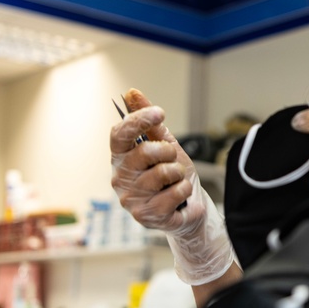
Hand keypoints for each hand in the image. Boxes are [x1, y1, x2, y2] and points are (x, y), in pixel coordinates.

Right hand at [110, 89, 235, 284]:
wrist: (188, 206)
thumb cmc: (172, 175)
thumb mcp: (165, 145)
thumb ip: (150, 122)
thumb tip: (132, 92)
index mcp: (121, 157)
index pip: (119, 134)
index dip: (138, 120)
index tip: (160, 112)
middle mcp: (120, 178)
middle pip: (145, 152)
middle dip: (168, 152)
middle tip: (172, 160)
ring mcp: (131, 198)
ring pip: (163, 172)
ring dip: (179, 173)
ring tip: (176, 180)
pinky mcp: (146, 215)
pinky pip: (175, 193)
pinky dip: (184, 190)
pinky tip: (180, 197)